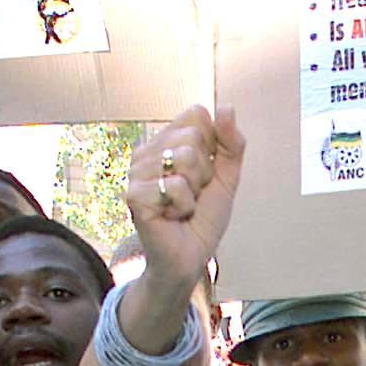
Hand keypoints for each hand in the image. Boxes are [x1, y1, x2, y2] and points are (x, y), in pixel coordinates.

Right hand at [125, 106, 245, 301]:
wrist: (189, 258)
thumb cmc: (203, 219)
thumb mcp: (226, 177)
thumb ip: (231, 143)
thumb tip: (227, 107)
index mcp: (166, 141)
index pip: (197, 114)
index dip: (212, 146)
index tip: (204, 173)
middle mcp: (147, 151)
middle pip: (192, 137)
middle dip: (204, 172)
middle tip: (192, 195)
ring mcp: (137, 172)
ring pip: (185, 159)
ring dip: (194, 191)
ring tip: (181, 206)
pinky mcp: (134, 194)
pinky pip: (174, 186)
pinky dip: (182, 207)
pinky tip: (171, 217)